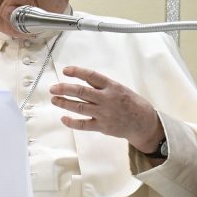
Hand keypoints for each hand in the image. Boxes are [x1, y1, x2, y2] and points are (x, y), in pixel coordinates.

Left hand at [50, 66, 164, 152]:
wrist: (143, 123)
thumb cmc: (131, 103)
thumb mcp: (120, 88)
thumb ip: (103, 86)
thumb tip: (82, 81)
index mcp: (112, 87)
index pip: (91, 76)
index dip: (77, 72)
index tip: (65, 70)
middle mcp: (106, 99)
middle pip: (81, 92)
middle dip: (64, 89)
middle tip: (53, 88)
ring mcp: (104, 113)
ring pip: (79, 107)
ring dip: (64, 103)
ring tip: (54, 100)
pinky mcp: (102, 126)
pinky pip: (84, 124)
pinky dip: (72, 122)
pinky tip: (64, 118)